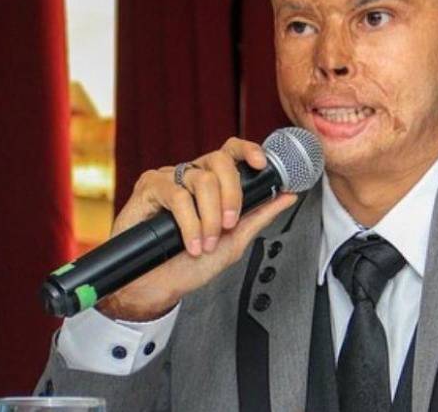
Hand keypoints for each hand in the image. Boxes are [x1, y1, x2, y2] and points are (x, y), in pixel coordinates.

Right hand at [95, 137, 298, 321]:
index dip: (249, 151)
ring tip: (205, 244)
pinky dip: (189, 224)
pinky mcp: (149, 187)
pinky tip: (190, 243)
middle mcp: (192, 176)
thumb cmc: (190, 265)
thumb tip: (288, 196)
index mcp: (214, 184)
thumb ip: (260, 215)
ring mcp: (170, 179)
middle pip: (220, 161)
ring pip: (201, 180)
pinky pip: (177, 195)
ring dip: (210, 218)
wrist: (157, 286)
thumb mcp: (234, 241)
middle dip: (232, 195)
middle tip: (229, 225)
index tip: (262, 164)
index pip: (232, 152)